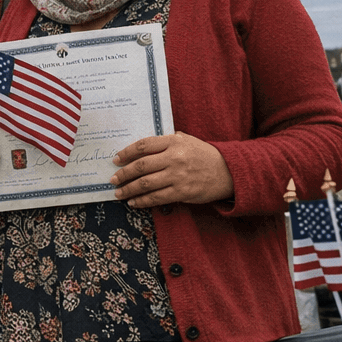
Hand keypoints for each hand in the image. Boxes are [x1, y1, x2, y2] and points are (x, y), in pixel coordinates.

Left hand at [110, 131, 233, 207]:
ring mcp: (177, 176)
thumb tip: (141, 149)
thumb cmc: (203, 154)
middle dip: (123, 174)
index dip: (126, 153)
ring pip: (146, 184)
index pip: (143, 146)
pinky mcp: (182, 192)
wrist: (227, 171)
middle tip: (113, 179)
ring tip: (119, 192)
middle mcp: (174, 158)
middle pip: (141, 166)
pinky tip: (133, 202)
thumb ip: (165, 142)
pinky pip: (156, 197)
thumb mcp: (186, 140)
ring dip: (129, 189)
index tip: (116, 159)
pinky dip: (142, 201)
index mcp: (173, 141)